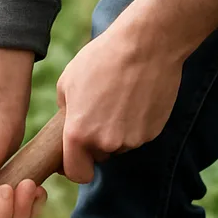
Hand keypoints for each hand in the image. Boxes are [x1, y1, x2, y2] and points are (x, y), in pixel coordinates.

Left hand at [56, 0, 217, 183]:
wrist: (147, 43)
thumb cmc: (102, 58)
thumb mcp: (68, 82)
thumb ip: (65, 113)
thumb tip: (68, 126)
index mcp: (78, 134)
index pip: (77, 174)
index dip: (77, 167)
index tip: (80, 159)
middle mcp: (105, 143)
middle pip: (100, 157)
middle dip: (98, 143)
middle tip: (101, 112)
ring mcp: (131, 140)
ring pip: (120, 146)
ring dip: (118, 131)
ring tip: (120, 99)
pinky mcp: (152, 132)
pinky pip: (139, 135)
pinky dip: (136, 123)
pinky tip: (137, 98)